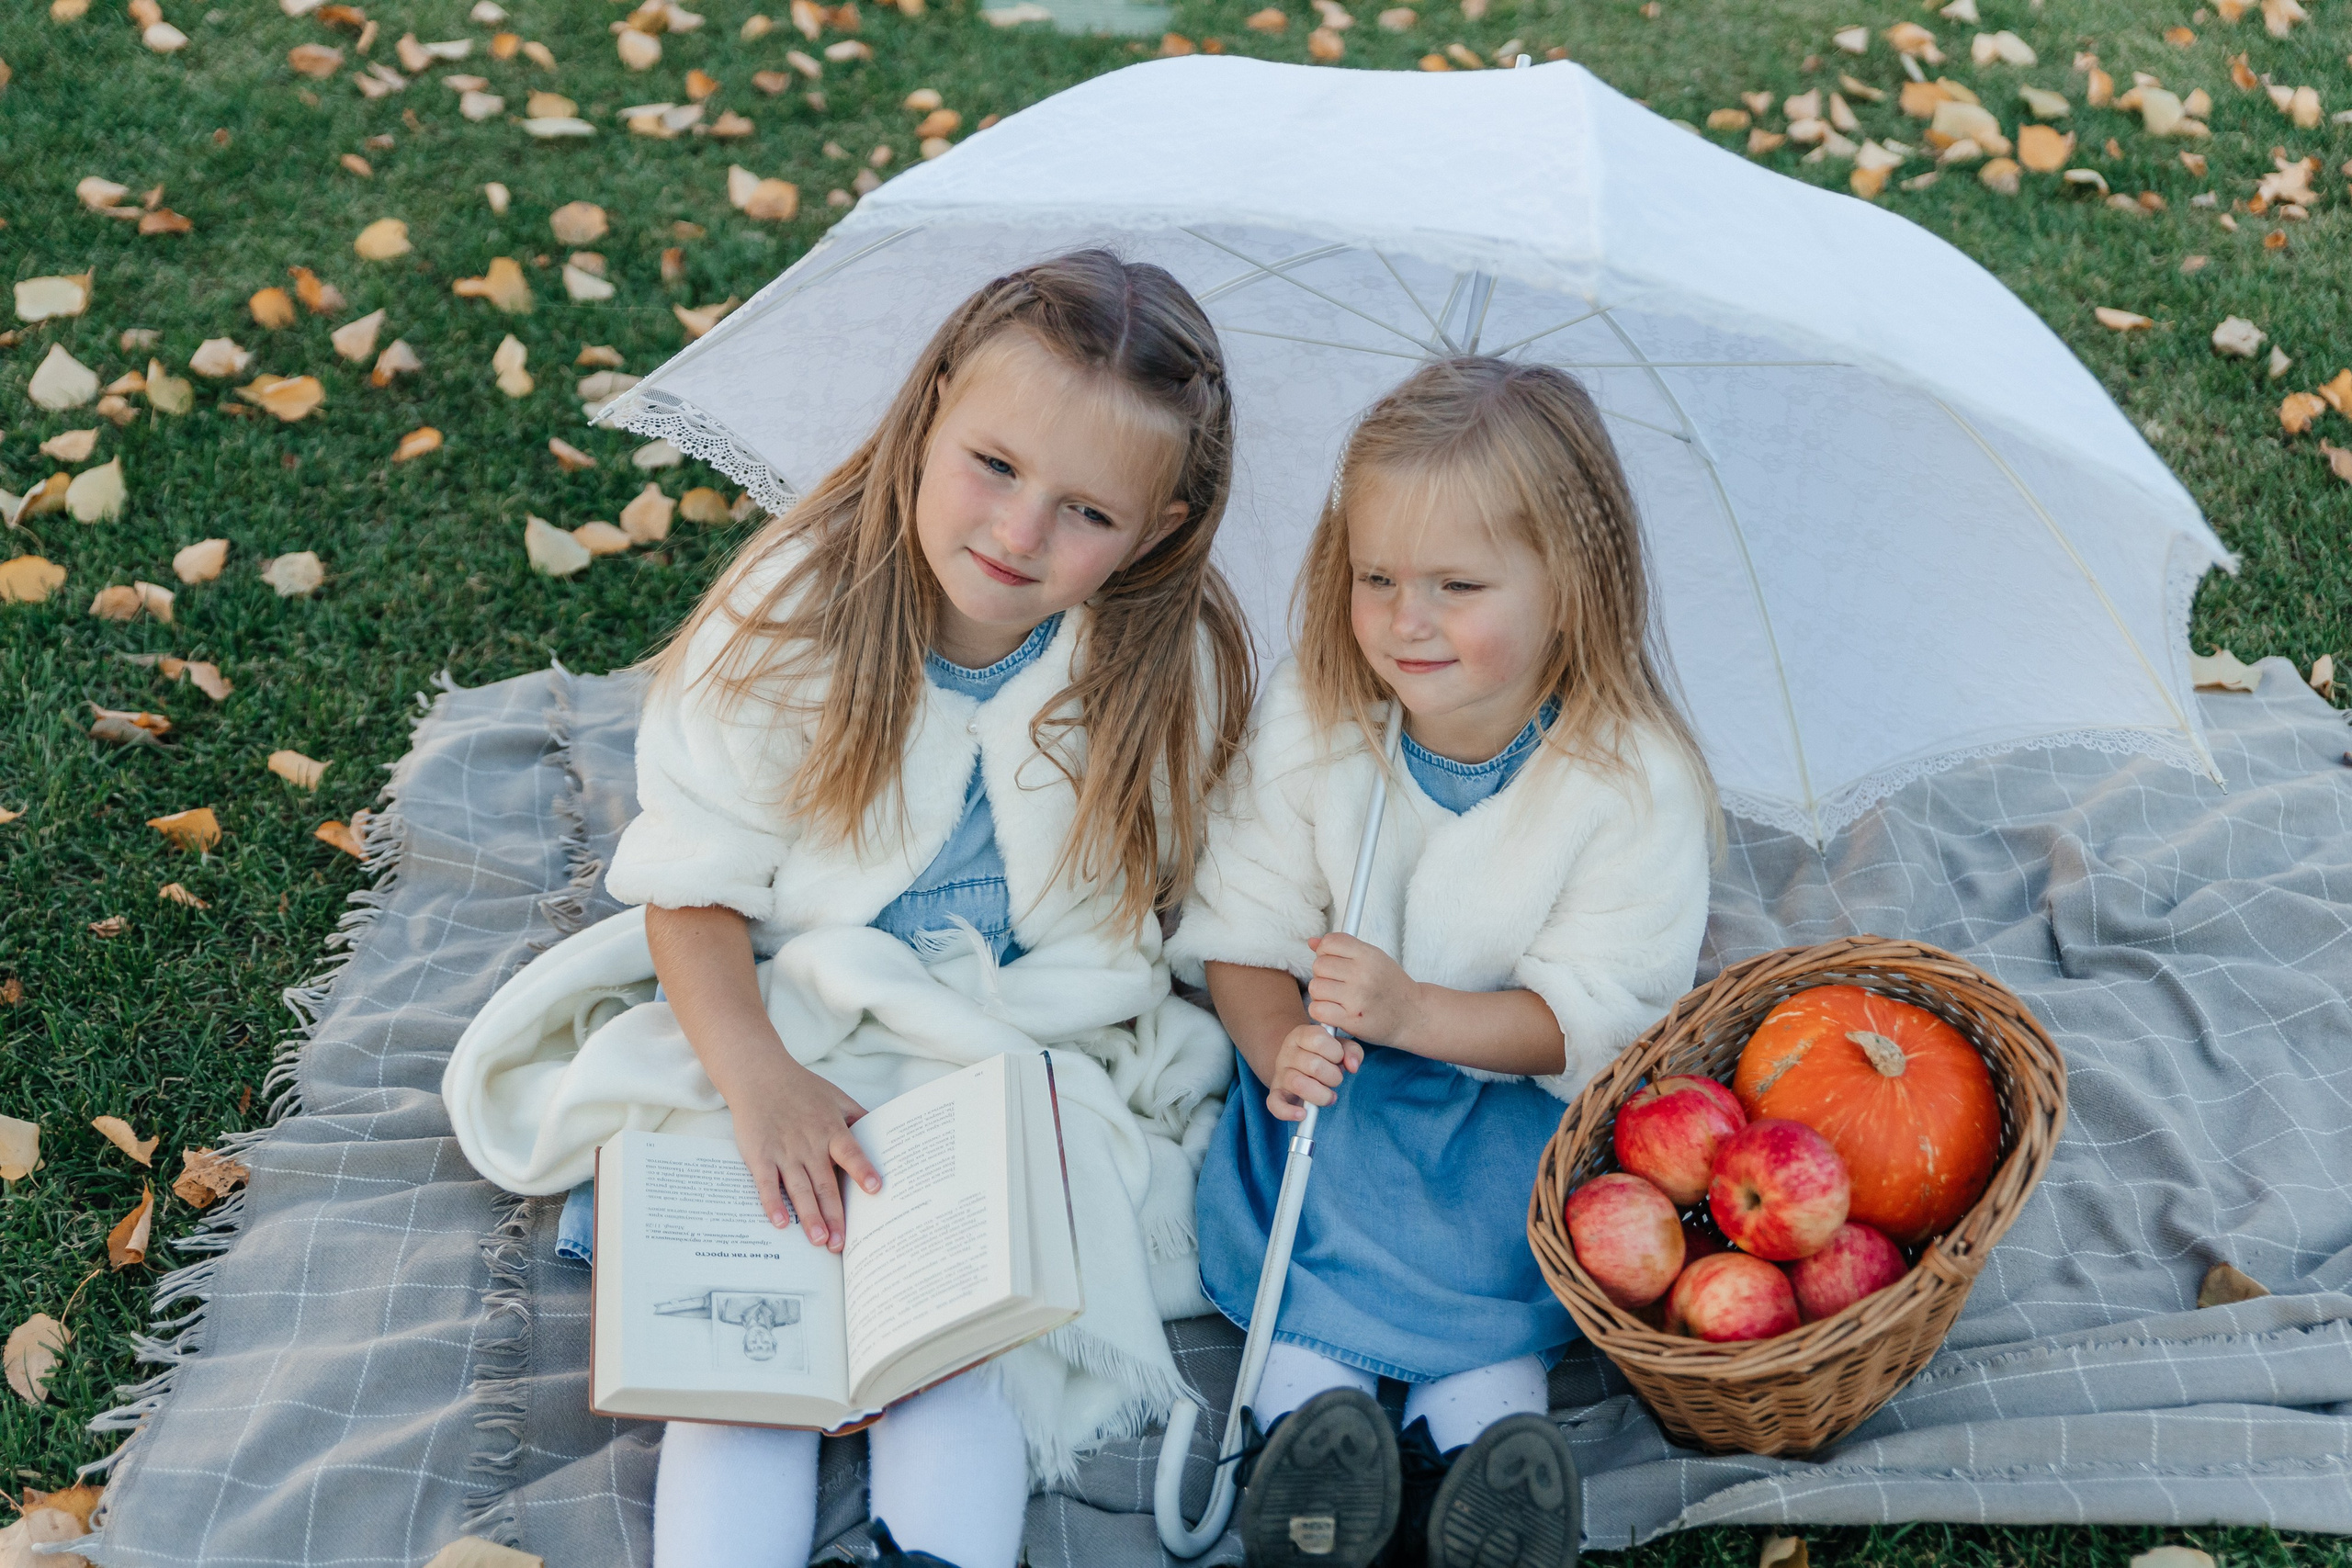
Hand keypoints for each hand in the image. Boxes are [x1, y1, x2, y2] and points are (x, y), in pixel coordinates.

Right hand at [727, 1058, 880, 1251]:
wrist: (759, 1075)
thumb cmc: (802, 1089)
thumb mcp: (837, 1098)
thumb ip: (859, 1118)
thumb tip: (888, 1134)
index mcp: (831, 1129)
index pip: (850, 1152)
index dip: (862, 1170)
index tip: (875, 1189)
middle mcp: (809, 1144)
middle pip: (825, 1183)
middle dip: (835, 1214)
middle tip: (841, 1243)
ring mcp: (783, 1151)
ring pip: (799, 1189)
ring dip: (809, 1216)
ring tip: (819, 1241)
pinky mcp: (760, 1156)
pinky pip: (766, 1184)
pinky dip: (772, 1204)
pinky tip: (781, 1224)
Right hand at [1265, 1021, 1363, 1120]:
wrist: (1298, 1064)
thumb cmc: (1323, 1056)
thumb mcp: (1339, 1047)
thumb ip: (1351, 1051)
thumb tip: (1352, 1066)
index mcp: (1301, 1035)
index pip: (1318, 1039)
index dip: (1335, 1052)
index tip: (1338, 1058)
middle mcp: (1287, 1052)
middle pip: (1313, 1066)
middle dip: (1333, 1077)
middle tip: (1336, 1079)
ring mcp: (1280, 1073)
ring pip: (1298, 1084)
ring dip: (1321, 1095)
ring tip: (1329, 1096)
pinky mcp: (1276, 1092)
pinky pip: (1275, 1104)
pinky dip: (1288, 1112)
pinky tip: (1302, 1114)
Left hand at [1304, 933, 1427, 1051]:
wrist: (1413, 1015)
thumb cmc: (1391, 986)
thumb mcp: (1374, 959)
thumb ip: (1344, 948)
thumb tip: (1312, 942)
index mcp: (1369, 955)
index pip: (1330, 942)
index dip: (1324, 951)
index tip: (1332, 961)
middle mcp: (1363, 974)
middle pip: (1319, 965)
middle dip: (1323, 974)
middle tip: (1336, 982)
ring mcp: (1357, 998)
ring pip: (1315, 988)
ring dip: (1321, 994)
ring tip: (1336, 997)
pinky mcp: (1351, 1020)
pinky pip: (1317, 1010)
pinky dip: (1321, 1011)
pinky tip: (1333, 1011)